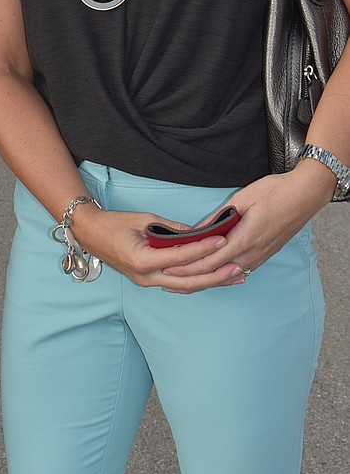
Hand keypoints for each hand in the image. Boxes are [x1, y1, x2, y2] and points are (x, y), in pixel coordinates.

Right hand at [71, 203, 244, 293]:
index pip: (181, 256)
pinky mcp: (148, 282)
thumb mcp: (144, 219)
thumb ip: (171, 229)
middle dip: (215, 275)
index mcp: (143, 260)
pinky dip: (195, 281)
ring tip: (233, 277)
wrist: (90, 234)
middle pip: (188, 281)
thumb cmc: (114, 224)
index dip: (203, 249)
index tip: (222, 241)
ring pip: (185, 286)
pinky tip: (213, 278)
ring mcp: (147, 282)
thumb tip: (197, 233)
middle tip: (238, 269)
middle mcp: (146, 277)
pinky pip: (176, 284)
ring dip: (210, 282)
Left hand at [161, 166, 332, 284]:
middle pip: (216, 272)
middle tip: (168, 280)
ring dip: (205, 279)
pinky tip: (212, 276)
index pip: (210, 259)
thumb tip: (200, 229)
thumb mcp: (243, 198)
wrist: (305, 195)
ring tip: (184, 281)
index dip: (188, 265)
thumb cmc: (275, 192)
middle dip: (191, 277)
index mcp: (245, 238)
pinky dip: (221, 275)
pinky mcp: (265, 255)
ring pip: (228, 275)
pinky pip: (239, 271)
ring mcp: (260, 256)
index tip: (169, 267)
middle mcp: (253, 253)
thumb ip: (220, 216)